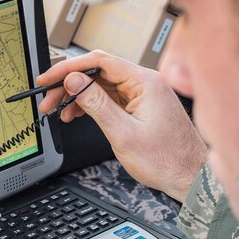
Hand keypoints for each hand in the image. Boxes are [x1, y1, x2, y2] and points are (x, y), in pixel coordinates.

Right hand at [37, 50, 207, 200]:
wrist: (190, 177)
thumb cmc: (166, 160)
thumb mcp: (122, 132)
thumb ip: (96, 103)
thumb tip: (74, 80)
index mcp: (145, 82)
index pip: (99, 61)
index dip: (69, 68)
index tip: (48, 78)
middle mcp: (146, 82)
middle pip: (99, 72)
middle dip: (70, 84)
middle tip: (49, 100)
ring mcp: (145, 94)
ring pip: (103, 85)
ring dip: (79, 96)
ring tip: (60, 112)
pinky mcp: (143, 105)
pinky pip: (112, 97)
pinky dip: (93, 104)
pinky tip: (79, 114)